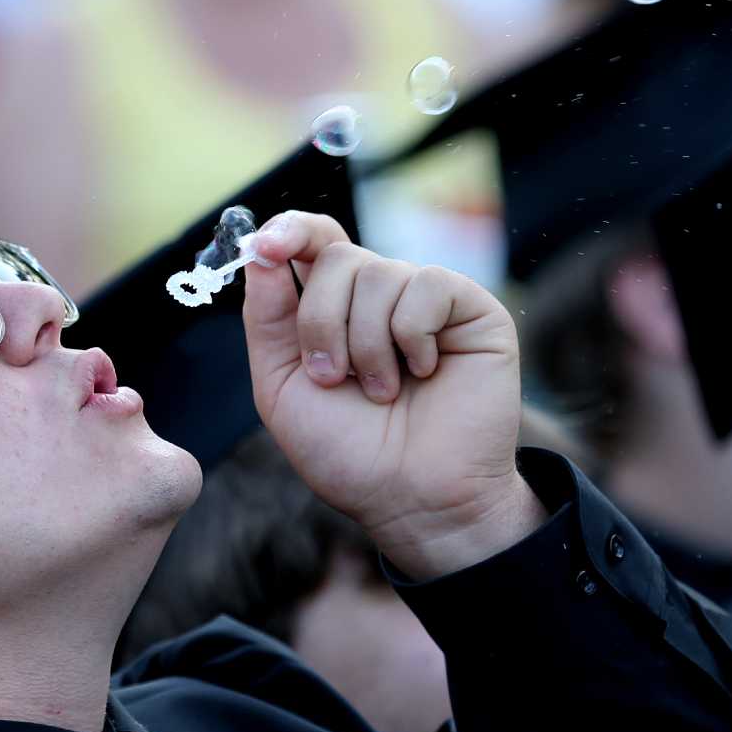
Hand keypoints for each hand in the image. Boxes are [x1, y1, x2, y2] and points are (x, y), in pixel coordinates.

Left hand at [241, 212, 545, 576]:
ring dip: (367, 345)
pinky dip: (412, 336)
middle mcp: (380, 295)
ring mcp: (427, 300)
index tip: (268, 246)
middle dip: (321, 321)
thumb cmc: (349, 454)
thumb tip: (259, 248)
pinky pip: (427, 285)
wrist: (413, 500)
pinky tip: (425, 372)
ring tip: (383, 393)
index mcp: (334, 307)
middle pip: (336, 256)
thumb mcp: (282, 386)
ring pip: (378, 273)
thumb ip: (267, 316)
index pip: (312, 240)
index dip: (290, 231)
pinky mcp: (472, 309)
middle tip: (333, 377)